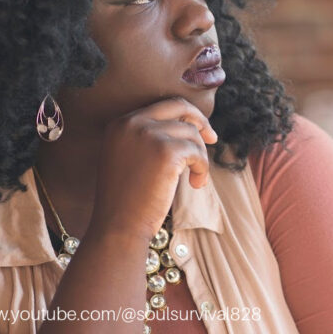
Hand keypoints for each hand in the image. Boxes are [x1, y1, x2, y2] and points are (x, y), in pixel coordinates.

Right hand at [89, 96, 217, 241]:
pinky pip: (197, 153)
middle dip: (200, 121)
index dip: (186, 116)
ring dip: (200, 157)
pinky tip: (196, 184)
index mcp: (121, 123)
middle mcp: (132, 123)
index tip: (201, 132)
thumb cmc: (128, 200)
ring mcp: (148, 135)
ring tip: (195, 179)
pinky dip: (202, 169)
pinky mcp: (166, 152)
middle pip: (179, 107)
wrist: (119, 227)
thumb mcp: (130, 158)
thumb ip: (150, 138)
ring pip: (192, 134)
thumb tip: (189, 125)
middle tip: (213, 139)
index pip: (163, 106)